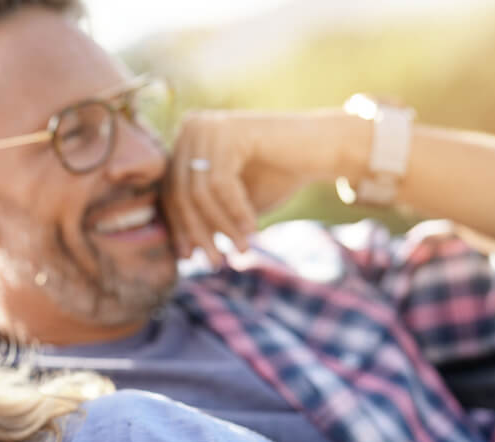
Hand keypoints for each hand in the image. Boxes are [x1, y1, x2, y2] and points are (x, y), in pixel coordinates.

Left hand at [163, 110, 344, 262]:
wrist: (324, 148)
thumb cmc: (276, 177)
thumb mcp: (231, 204)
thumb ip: (205, 219)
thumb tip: (179, 253)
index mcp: (184, 141)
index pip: (170, 191)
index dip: (179, 228)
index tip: (188, 258)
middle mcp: (190, 127)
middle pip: (181, 192)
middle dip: (199, 232)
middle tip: (214, 262)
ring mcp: (209, 126)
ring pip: (199, 192)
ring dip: (221, 227)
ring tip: (240, 250)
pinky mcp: (231, 130)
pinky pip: (221, 184)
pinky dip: (236, 211)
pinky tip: (252, 230)